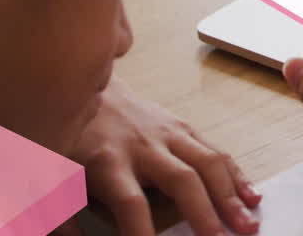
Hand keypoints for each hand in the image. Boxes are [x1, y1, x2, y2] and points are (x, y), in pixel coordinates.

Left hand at [68, 77, 261, 235]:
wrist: (86, 81)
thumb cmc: (69, 135)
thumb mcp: (50, 175)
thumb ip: (58, 215)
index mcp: (108, 161)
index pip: (130, 204)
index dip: (141, 232)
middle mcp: (143, 146)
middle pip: (182, 180)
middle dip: (205, 214)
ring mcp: (167, 133)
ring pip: (206, 163)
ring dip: (230, 195)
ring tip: (249, 224)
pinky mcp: (182, 127)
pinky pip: (215, 151)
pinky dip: (235, 174)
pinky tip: (252, 196)